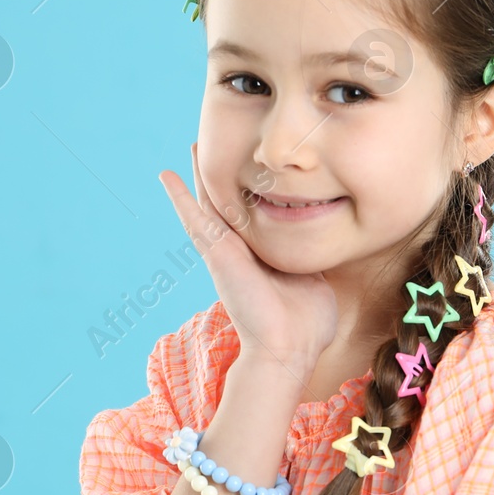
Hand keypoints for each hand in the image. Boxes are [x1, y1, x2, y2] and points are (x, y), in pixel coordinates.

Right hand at [158, 143, 337, 378]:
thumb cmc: (306, 325)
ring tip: (193, 148)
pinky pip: (194, 220)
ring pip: (208, 205)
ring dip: (199, 176)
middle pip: (227, 205)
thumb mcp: (315, 280)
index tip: (254, 168)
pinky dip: (179, 198)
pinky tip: (167, 176)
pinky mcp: (217, 254)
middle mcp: (241, 251)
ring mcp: (226, 252)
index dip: (253, 191)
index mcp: (263, 256)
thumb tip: (326, 247)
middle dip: (222, 176)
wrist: (289, 349)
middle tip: (215, 146)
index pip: (254, 216)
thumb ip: (312, 260)